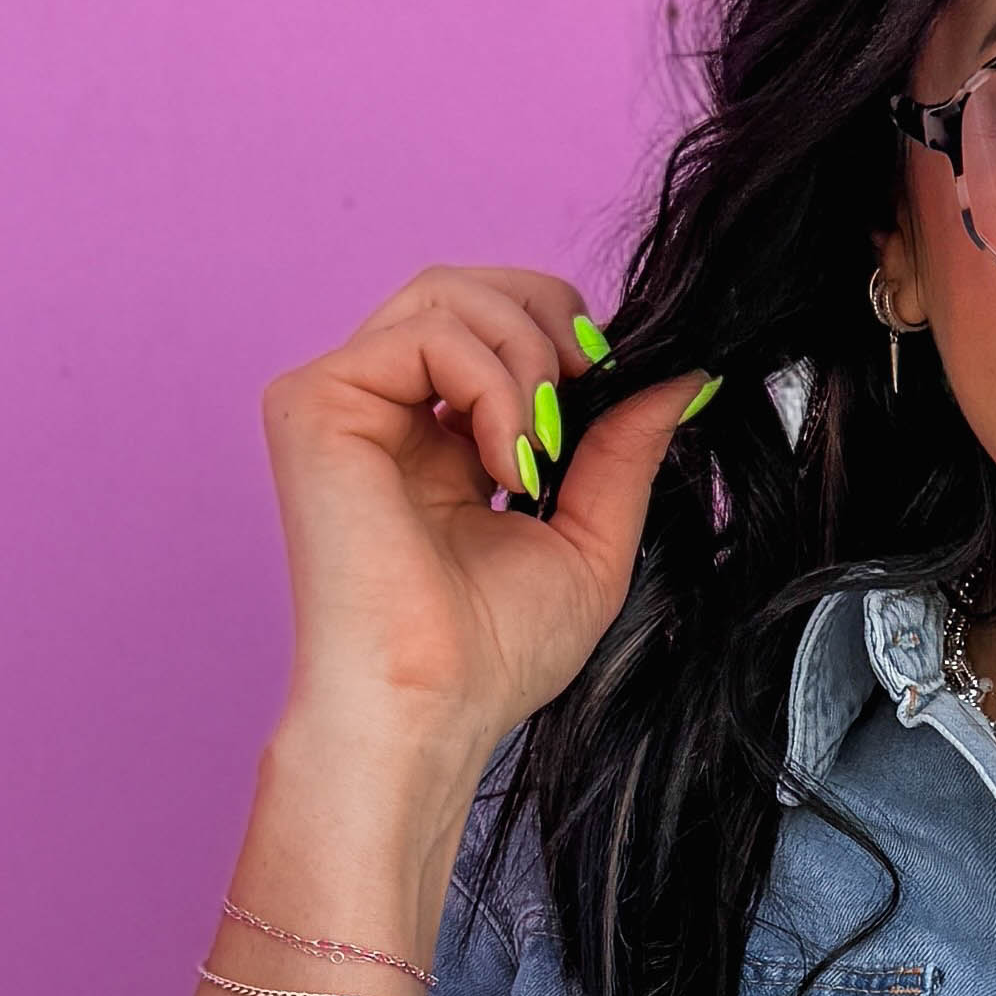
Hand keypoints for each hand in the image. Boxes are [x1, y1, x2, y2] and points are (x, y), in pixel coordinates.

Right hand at [258, 261, 712, 794]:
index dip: (566, 338)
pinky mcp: (313, 402)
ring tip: (538, 456)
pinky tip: (505, 464)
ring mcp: (343, 400)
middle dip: (551, 326)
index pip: (498, 324)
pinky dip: (492, 384)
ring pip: (448, 293)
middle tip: (586, 397)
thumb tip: (682, 374)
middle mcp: (383, 409)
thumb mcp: (589, 536)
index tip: (611, 394)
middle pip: (470, 287)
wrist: (430, 708)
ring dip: (527, 358)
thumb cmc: (492, 655)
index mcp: (435, 436)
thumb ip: (624, 447)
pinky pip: (427, 331)